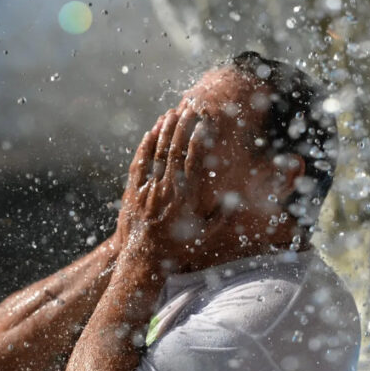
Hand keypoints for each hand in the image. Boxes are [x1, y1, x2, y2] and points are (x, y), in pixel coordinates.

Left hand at [116, 107, 235, 271]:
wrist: (143, 261)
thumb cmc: (177, 250)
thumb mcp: (205, 235)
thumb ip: (221, 216)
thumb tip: (236, 200)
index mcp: (186, 197)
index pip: (194, 160)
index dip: (200, 138)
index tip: (205, 122)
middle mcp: (166, 188)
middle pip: (175, 149)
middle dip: (183, 126)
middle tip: (190, 108)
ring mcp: (148, 188)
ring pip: (157, 152)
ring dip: (165, 130)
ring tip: (172, 112)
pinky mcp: (133, 190)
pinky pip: (140, 162)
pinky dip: (146, 145)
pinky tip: (151, 132)